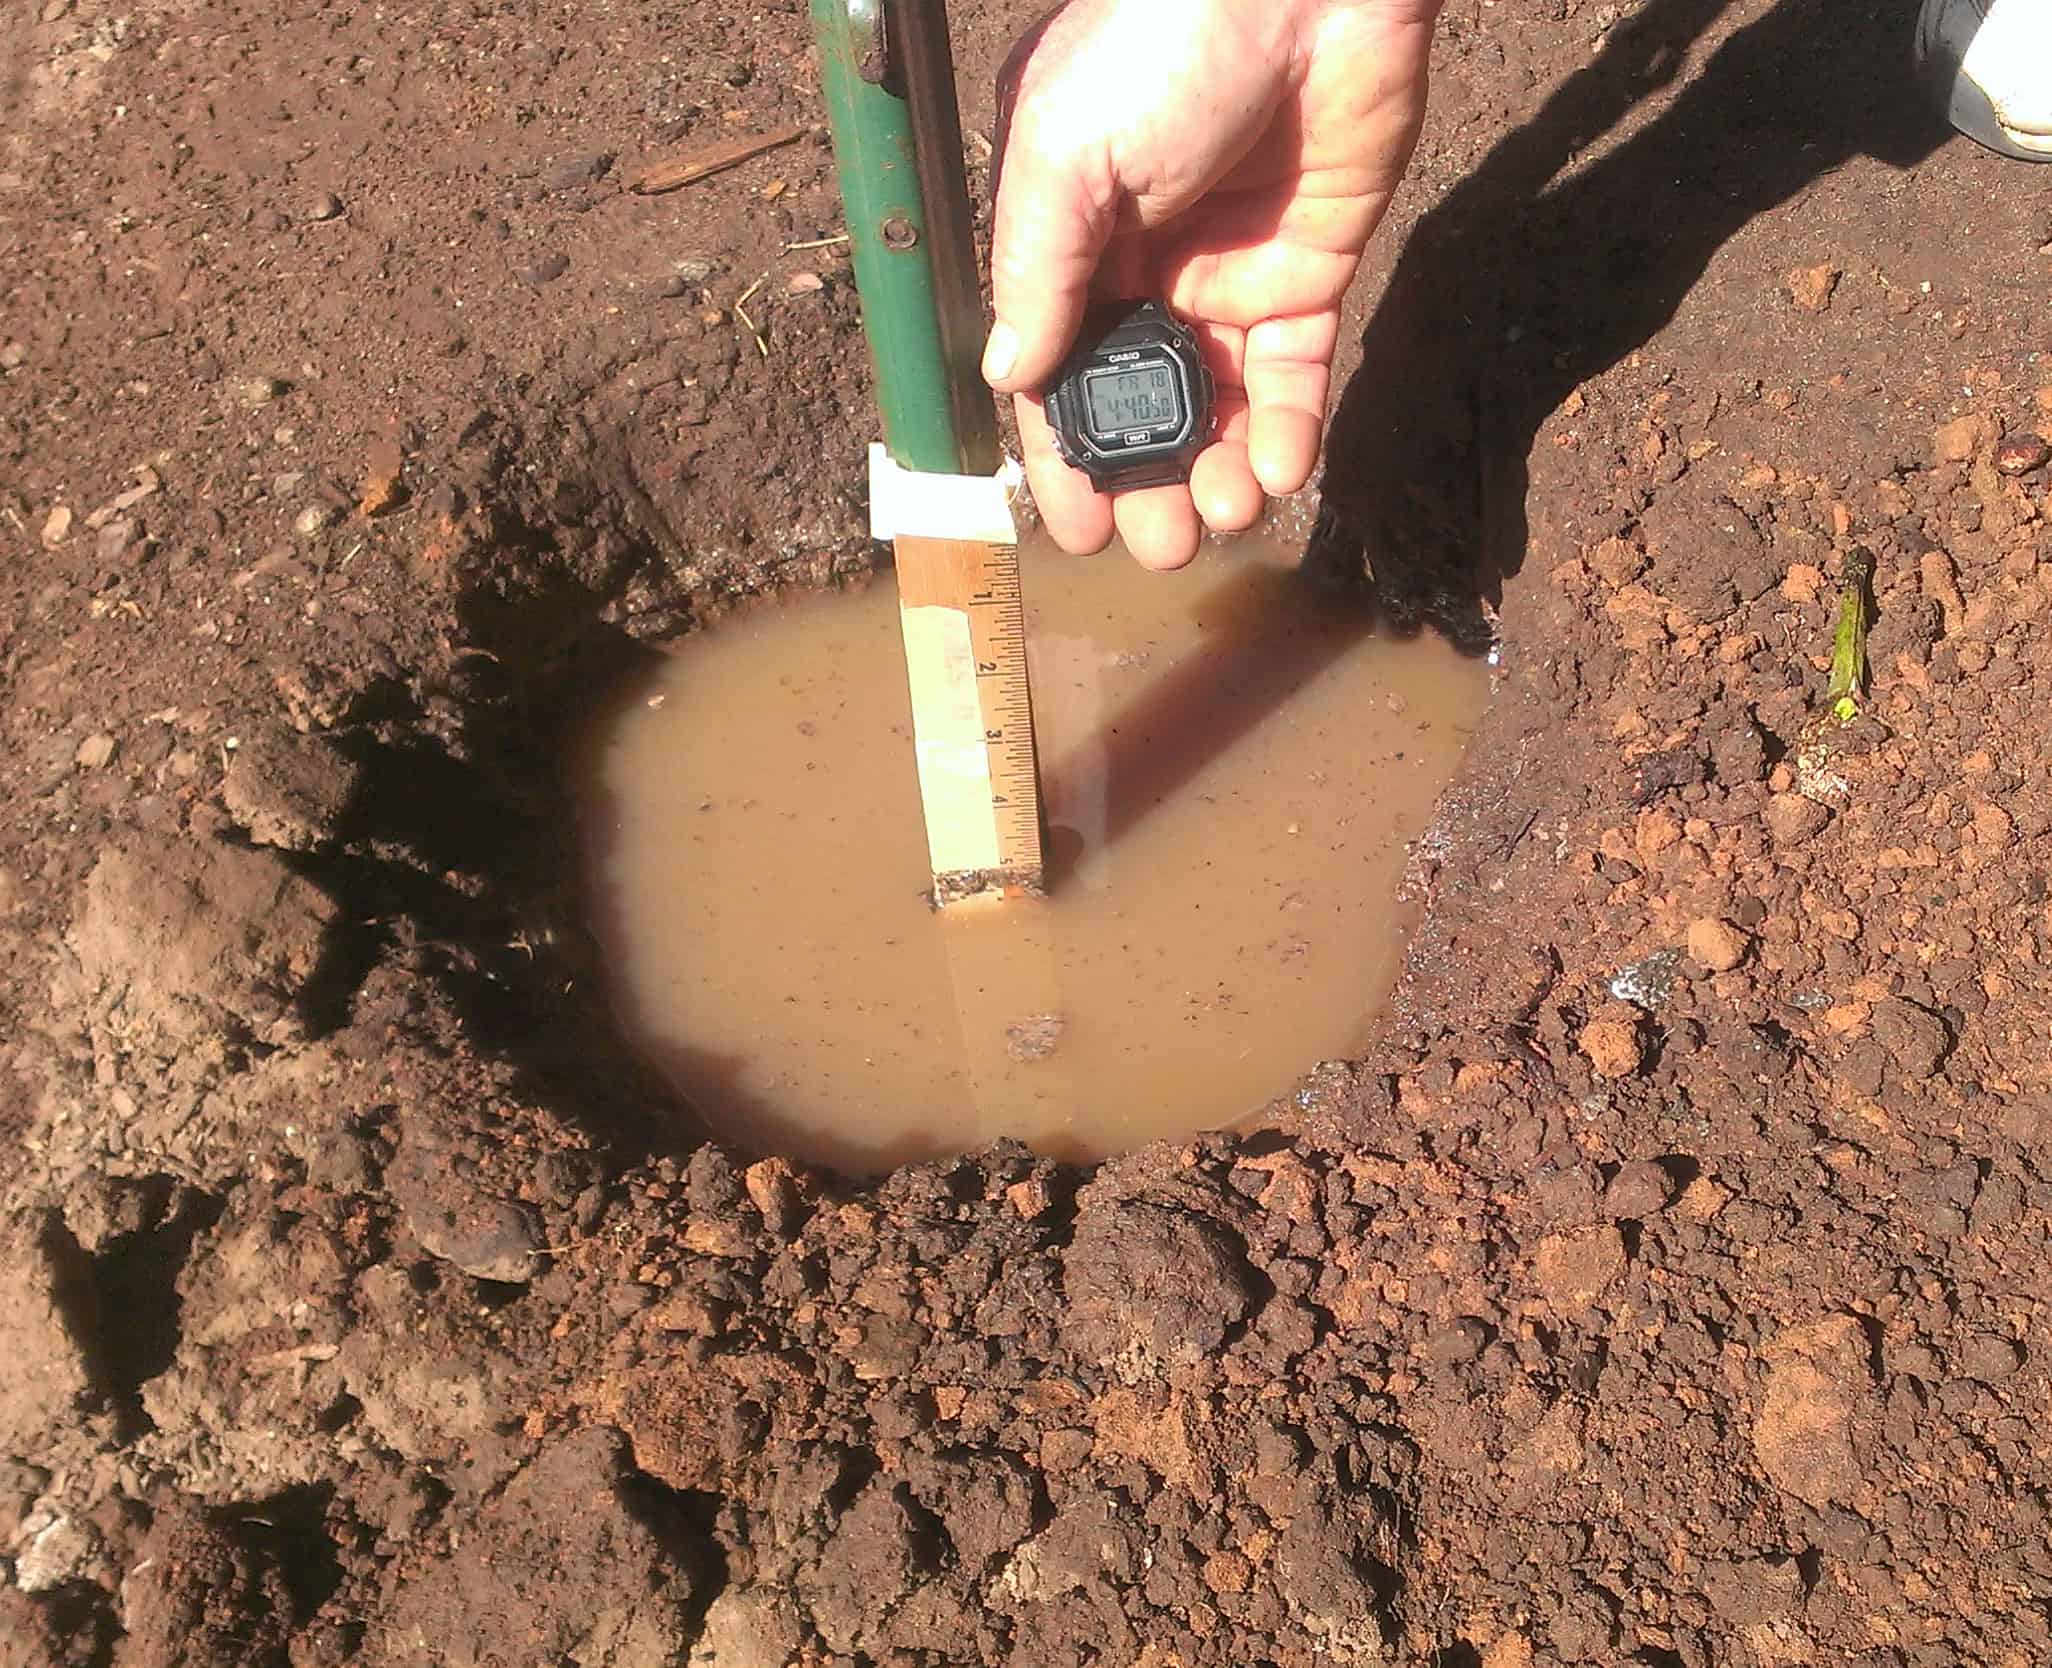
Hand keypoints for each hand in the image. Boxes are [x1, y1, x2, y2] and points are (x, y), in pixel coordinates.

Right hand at [985, 0, 1441, 568]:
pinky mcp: (1309, 273)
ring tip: (1225, 518)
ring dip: (1222, 471)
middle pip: (1141, 406)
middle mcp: (1144, 272)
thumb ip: (1038, 270)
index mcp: (1069, 243)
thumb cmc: (1162, 39)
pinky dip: (1290, 430)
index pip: (1058, 375)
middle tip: (1163, 547)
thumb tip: (1009, 376)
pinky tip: (1283, 473)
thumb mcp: (1067, 152)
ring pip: (1220, 405)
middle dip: (1149, 482)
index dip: (1066, 458)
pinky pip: (1295, 374)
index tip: (1077, 532)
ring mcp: (1228, 276)